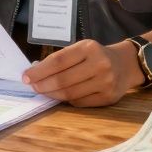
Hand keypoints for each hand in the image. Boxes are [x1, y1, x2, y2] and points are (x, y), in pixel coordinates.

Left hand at [22, 39, 141, 106]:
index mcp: (89, 48)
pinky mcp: (108, 97)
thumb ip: (61, 59)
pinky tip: (60, 96)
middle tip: (33, 86)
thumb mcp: (81, 49)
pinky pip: (80, 103)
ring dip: (52, 94)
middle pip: (63, 79)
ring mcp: (106, 82)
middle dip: (43, 85)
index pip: (58, 61)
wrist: (125, 64)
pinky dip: (67, 100)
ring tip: (43, 91)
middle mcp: (99, 64)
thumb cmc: (96, 55)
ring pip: (70, 94)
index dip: (40, 71)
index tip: (26, 76)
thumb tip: (35, 73)